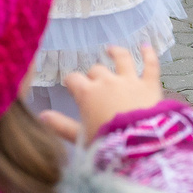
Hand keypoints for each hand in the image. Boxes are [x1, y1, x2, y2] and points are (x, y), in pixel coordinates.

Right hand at [37, 45, 165, 141]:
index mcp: (88, 93)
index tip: (71, 85)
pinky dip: (149, 54)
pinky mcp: (150, 85)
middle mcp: (108, 81)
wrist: (137, 146)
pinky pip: (150, 64)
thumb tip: (41, 116)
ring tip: (111, 50)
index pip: (74, 79)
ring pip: (122, 59)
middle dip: (93, 76)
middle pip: (97, 70)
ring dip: (116, 52)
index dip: (71, 81)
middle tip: (94, 84)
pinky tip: (146, 45)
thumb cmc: (106, 144)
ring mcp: (130, 80)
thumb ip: (60, 125)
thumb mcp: (79, 137)